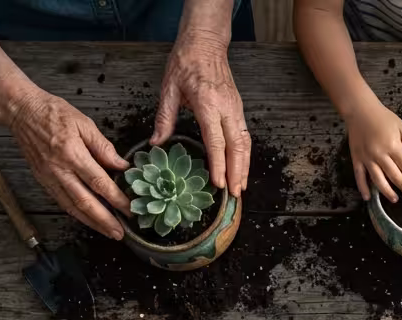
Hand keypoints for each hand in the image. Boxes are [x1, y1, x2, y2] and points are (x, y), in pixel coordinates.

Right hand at [7, 90, 130, 239]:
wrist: (22, 111)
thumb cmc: (52, 112)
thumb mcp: (84, 123)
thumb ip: (104, 147)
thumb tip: (121, 165)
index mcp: (72, 154)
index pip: (99, 183)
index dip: (116, 200)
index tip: (129, 210)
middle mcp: (59, 170)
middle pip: (85, 202)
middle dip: (104, 221)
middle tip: (120, 233)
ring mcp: (48, 177)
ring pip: (72, 207)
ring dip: (91, 222)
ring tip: (107, 232)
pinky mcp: (42, 180)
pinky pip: (61, 201)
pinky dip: (76, 213)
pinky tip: (88, 219)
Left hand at [153, 35, 249, 195]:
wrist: (205, 42)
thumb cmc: (185, 62)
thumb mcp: (168, 88)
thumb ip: (164, 117)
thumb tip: (155, 143)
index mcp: (208, 103)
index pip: (216, 141)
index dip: (219, 164)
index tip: (220, 183)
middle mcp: (226, 108)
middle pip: (237, 146)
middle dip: (238, 172)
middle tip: (235, 195)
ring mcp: (235, 108)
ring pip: (245, 143)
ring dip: (245, 166)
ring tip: (241, 187)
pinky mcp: (238, 108)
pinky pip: (245, 136)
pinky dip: (245, 155)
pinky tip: (241, 168)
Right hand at [345, 99, 401, 202]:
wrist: (360, 110)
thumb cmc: (383, 118)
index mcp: (393, 146)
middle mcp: (380, 155)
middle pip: (394, 177)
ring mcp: (367, 159)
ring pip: (378, 181)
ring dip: (387, 192)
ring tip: (395, 199)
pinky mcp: (357, 159)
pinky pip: (359, 177)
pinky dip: (363, 188)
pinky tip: (368, 198)